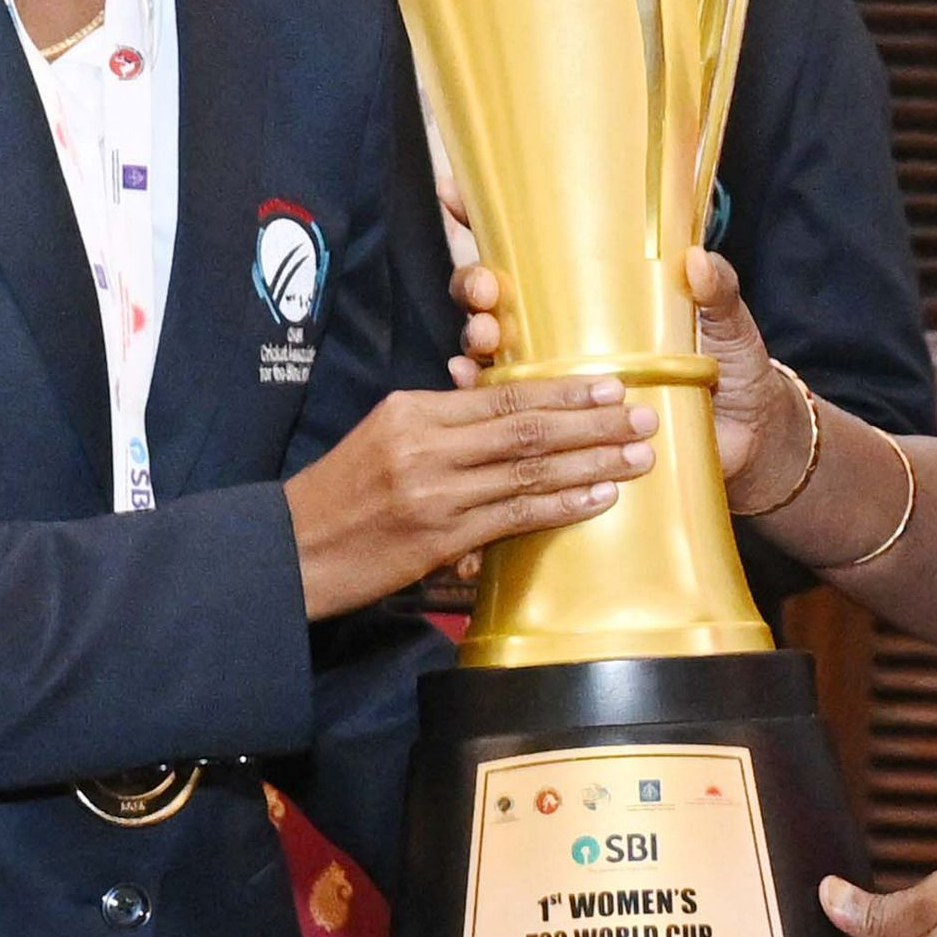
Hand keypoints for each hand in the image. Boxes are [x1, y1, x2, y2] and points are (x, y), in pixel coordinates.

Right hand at [286, 375, 652, 620]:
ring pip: (528, 471)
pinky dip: (561, 506)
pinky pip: (514, 517)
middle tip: (643, 417)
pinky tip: (598, 497)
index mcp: (412, 411)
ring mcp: (434, 494)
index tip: (611, 385)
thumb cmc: (341, 495)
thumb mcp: (383, 440)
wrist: (292, 551)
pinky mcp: (438, 540)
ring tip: (637, 457)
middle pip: (526, 427)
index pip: (502, 395)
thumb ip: (440, 425)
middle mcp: (425, 447)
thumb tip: (498, 409)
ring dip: (591, 463)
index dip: (564, 390)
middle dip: (593, 421)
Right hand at [446, 227, 782, 493]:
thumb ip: (717, 289)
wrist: (748, 439)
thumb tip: (697, 261)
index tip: (455, 193)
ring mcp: (557, 381)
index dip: (482, 216)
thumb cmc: (730, 369)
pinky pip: (510, 417)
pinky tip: (473, 380)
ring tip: (485, 337)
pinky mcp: (562, 430)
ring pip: (493, 355)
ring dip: (477, 340)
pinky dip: (484, 397)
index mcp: (594, 295)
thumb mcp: (726, 323)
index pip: (528, 250)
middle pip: (492, 301)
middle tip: (485, 290)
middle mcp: (563, 333)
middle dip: (474, 286)